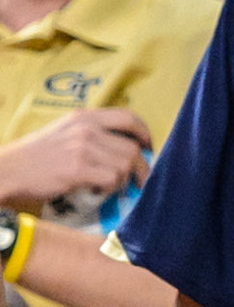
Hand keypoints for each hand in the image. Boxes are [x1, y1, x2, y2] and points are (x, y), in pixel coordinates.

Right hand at [0, 109, 150, 209]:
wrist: (7, 170)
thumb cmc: (35, 156)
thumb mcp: (63, 132)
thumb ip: (91, 134)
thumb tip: (126, 147)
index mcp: (84, 117)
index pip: (128, 117)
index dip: (144, 133)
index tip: (148, 146)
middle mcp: (86, 128)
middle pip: (132, 147)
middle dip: (140, 166)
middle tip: (137, 179)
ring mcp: (83, 148)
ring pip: (126, 164)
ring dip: (122, 179)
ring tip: (107, 184)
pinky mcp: (78, 168)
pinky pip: (113, 179)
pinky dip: (110, 187)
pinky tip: (96, 189)